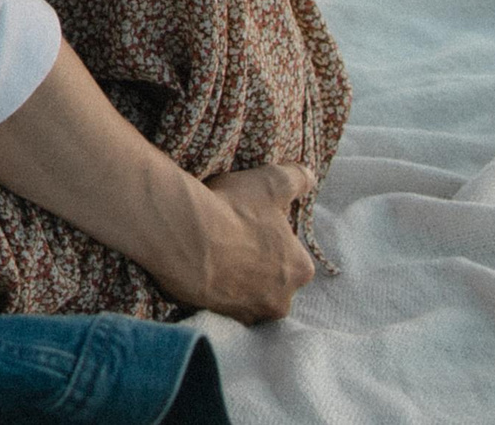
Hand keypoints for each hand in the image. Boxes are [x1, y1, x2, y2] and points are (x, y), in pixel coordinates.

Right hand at [163, 163, 319, 323]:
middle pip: (272, 283)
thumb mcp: (270, 182)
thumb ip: (296, 178)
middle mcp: (281, 299)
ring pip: (247, 297)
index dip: (271, 241)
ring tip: (212, 257)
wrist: (185, 234)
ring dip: (235, 284)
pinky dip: (213, 292)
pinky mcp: (219, 318)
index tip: (249, 228)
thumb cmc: (233, 209)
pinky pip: (220, 306)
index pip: (291, 257)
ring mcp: (249, 312)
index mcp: (299, 268)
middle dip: (256, 269)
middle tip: (230, 244)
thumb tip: (310, 175)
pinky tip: (199, 271)